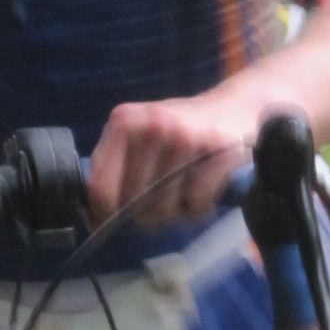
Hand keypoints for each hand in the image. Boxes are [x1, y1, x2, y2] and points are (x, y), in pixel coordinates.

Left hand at [88, 93, 263, 225]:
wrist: (236, 106)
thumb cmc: (179, 130)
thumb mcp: (139, 136)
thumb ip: (114, 168)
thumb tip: (94, 217)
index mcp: (124, 121)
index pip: (100, 186)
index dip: (102, 214)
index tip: (109, 222)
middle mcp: (152, 125)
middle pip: (134, 203)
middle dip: (146, 214)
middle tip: (160, 202)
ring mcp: (186, 136)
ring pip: (165, 207)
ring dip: (176, 211)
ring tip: (184, 190)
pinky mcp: (217, 150)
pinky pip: (197, 204)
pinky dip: (200, 206)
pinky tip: (205, 186)